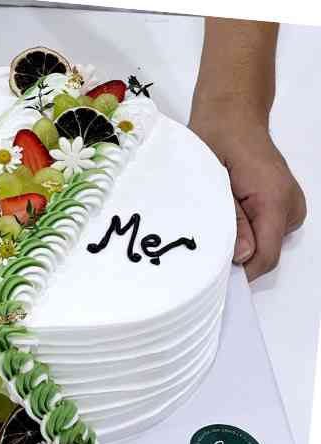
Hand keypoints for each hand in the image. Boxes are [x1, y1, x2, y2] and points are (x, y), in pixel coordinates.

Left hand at [189, 106, 305, 280]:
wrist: (231, 114)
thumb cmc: (217, 139)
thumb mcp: (213, 181)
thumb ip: (229, 221)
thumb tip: (241, 257)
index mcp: (274, 199)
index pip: (265, 256)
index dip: (241, 274)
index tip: (213, 279)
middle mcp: (289, 204)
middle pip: (266, 253)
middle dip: (236, 258)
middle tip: (203, 249)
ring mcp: (289, 204)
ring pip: (265, 244)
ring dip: (239, 243)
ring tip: (212, 224)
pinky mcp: (282, 203)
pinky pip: (265, 230)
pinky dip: (245, 232)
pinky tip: (225, 217)